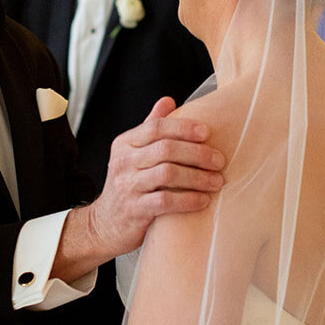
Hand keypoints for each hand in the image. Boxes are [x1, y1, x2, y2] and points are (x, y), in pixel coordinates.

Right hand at [58, 98, 224, 276]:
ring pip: (168, 174)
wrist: (105, 224)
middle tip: (220, 161)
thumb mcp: (132, 154)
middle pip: (166, 149)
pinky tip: (203, 200)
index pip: (156, 127)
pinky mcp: (134, 210)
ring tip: (217, 181)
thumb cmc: (127, 185)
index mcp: (125, 143)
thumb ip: (150, 127)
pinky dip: (188, 200)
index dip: (184, 128)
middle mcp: (124, 162)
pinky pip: (165, 202)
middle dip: (197, 154)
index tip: (207, 133)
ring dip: (197, 177)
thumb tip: (168, 100)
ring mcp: (127, 186)